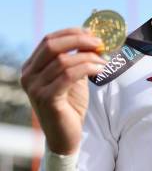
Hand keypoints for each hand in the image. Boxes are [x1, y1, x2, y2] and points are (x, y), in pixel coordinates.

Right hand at [20, 28, 106, 154]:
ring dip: (89, 58)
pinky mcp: (46, 98)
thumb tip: (91, 38)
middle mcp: (28, 76)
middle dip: (79, 40)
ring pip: (64, 61)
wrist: (65, 137)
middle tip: (100, 43)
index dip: (72, 33)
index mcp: (31, 67)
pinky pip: (69, 75)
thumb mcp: (72, 77)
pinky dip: (88, 68)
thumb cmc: (69, 106)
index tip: (92, 33)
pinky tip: (101, 70)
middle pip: (53, 45)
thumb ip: (76, 58)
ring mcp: (34, 88)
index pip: (49, 40)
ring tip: (104, 62)